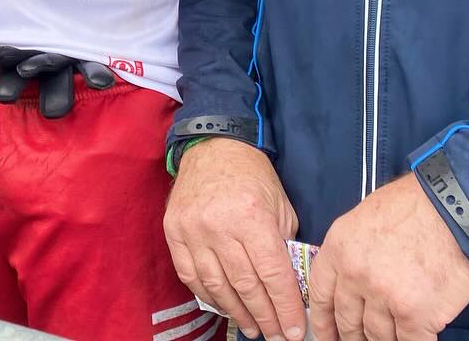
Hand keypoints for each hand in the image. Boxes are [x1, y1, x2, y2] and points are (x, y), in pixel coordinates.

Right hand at [164, 137, 305, 340]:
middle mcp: (219, 226)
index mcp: (251, 216)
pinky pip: (190, 275)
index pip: (273, 274)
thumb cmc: (252, 175)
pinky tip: (224, 306)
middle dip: (265, 316)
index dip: (285, 307)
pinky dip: (208, 295)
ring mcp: (193, 230)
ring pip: (217, 286)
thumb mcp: (280, 205)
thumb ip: (284, 244)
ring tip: (253, 328)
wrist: (212, 146)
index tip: (295, 330)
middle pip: (246, 285)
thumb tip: (291, 287)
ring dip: (237, 312)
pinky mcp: (173, 232)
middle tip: (277, 334)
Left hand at [308, 173, 468, 340]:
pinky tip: (413, 339)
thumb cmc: (414, 207)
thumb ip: (351, 252)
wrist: (453, 210)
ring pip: (377, 336)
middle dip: (352, 336)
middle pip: (347, 320)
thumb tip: (348, 279)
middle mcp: (356, 276)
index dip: (322, 320)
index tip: (326, 334)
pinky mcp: (416, 315)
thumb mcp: (363, 218)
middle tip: (358, 340)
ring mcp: (385, 298)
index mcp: (339, 249)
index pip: (320, 294)